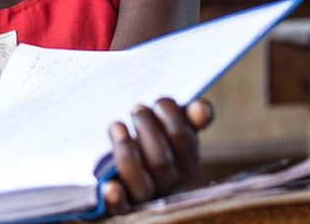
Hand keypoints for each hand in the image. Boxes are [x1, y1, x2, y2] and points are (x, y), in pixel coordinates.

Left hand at [102, 98, 212, 214]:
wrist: (126, 175)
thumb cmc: (153, 146)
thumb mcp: (172, 132)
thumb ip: (188, 119)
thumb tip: (200, 107)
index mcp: (186, 164)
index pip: (184, 141)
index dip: (173, 118)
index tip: (160, 103)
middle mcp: (168, 185)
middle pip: (161, 161)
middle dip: (147, 129)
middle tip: (137, 109)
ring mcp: (144, 197)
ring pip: (140, 182)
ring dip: (127, 152)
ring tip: (117, 127)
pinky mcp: (120, 206)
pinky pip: (120, 206)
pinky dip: (115, 197)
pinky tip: (108, 185)